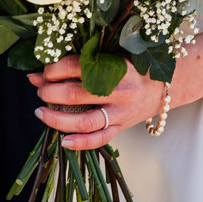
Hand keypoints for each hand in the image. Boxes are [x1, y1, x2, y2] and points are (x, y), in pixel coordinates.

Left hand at [28, 55, 165, 150]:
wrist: (164, 87)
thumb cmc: (132, 68)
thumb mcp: (110, 58)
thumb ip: (78, 63)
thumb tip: (38, 74)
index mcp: (115, 67)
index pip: (76, 66)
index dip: (54, 69)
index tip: (44, 71)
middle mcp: (118, 91)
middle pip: (75, 94)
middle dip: (50, 93)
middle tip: (40, 90)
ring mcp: (120, 112)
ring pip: (84, 121)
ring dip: (57, 119)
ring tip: (40, 112)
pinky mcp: (121, 128)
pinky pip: (99, 140)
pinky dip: (79, 143)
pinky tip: (62, 141)